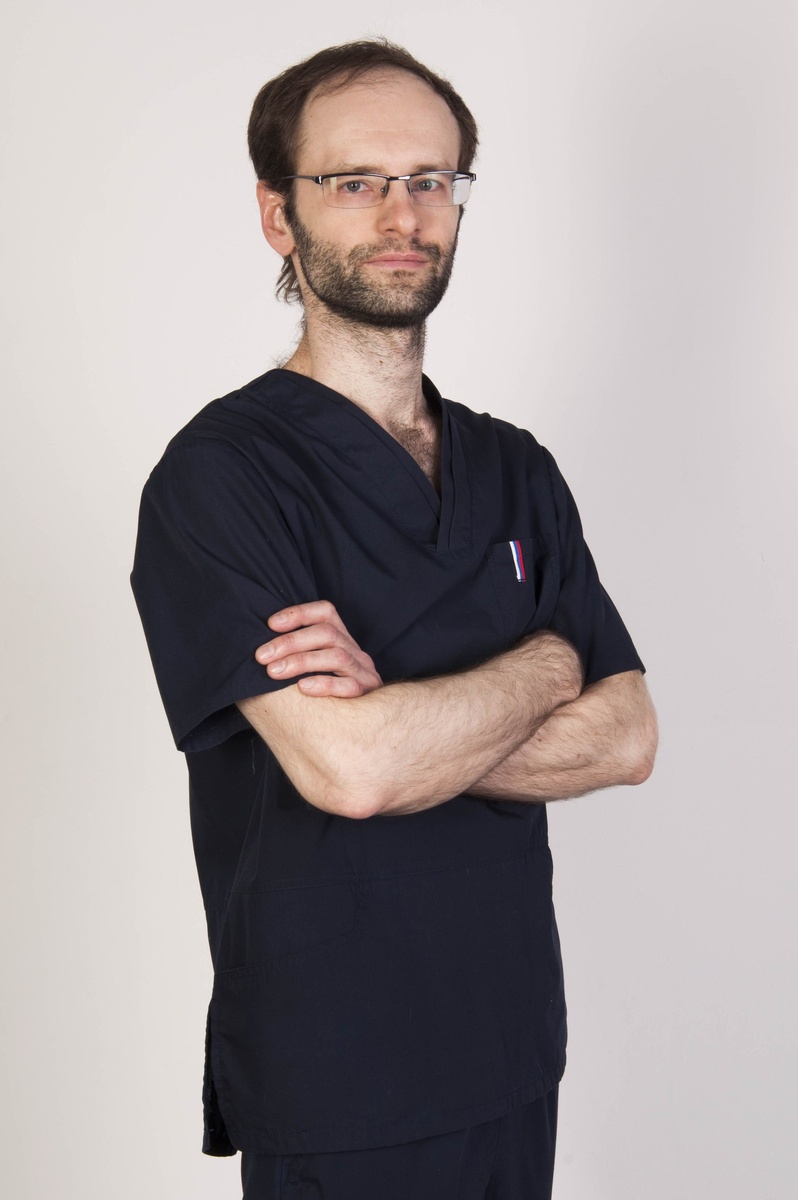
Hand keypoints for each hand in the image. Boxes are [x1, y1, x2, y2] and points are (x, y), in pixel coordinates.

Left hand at [255, 600, 382, 697]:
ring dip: (302, 661)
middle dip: (291, 641)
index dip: (299, 613)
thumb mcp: (314, 668)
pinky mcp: (367, 694)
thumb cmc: (325, 696)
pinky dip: (324, 684)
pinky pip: (349, 686)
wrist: (360, 727)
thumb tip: (260, 651)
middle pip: (327, 633)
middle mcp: (355, 652)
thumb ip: (296, 655)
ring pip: (338, 657)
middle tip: (262, 656)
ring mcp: (364, 672)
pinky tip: (302, 688)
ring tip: (274, 672)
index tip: (270, 624)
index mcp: (342, 639)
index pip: (325, 612)